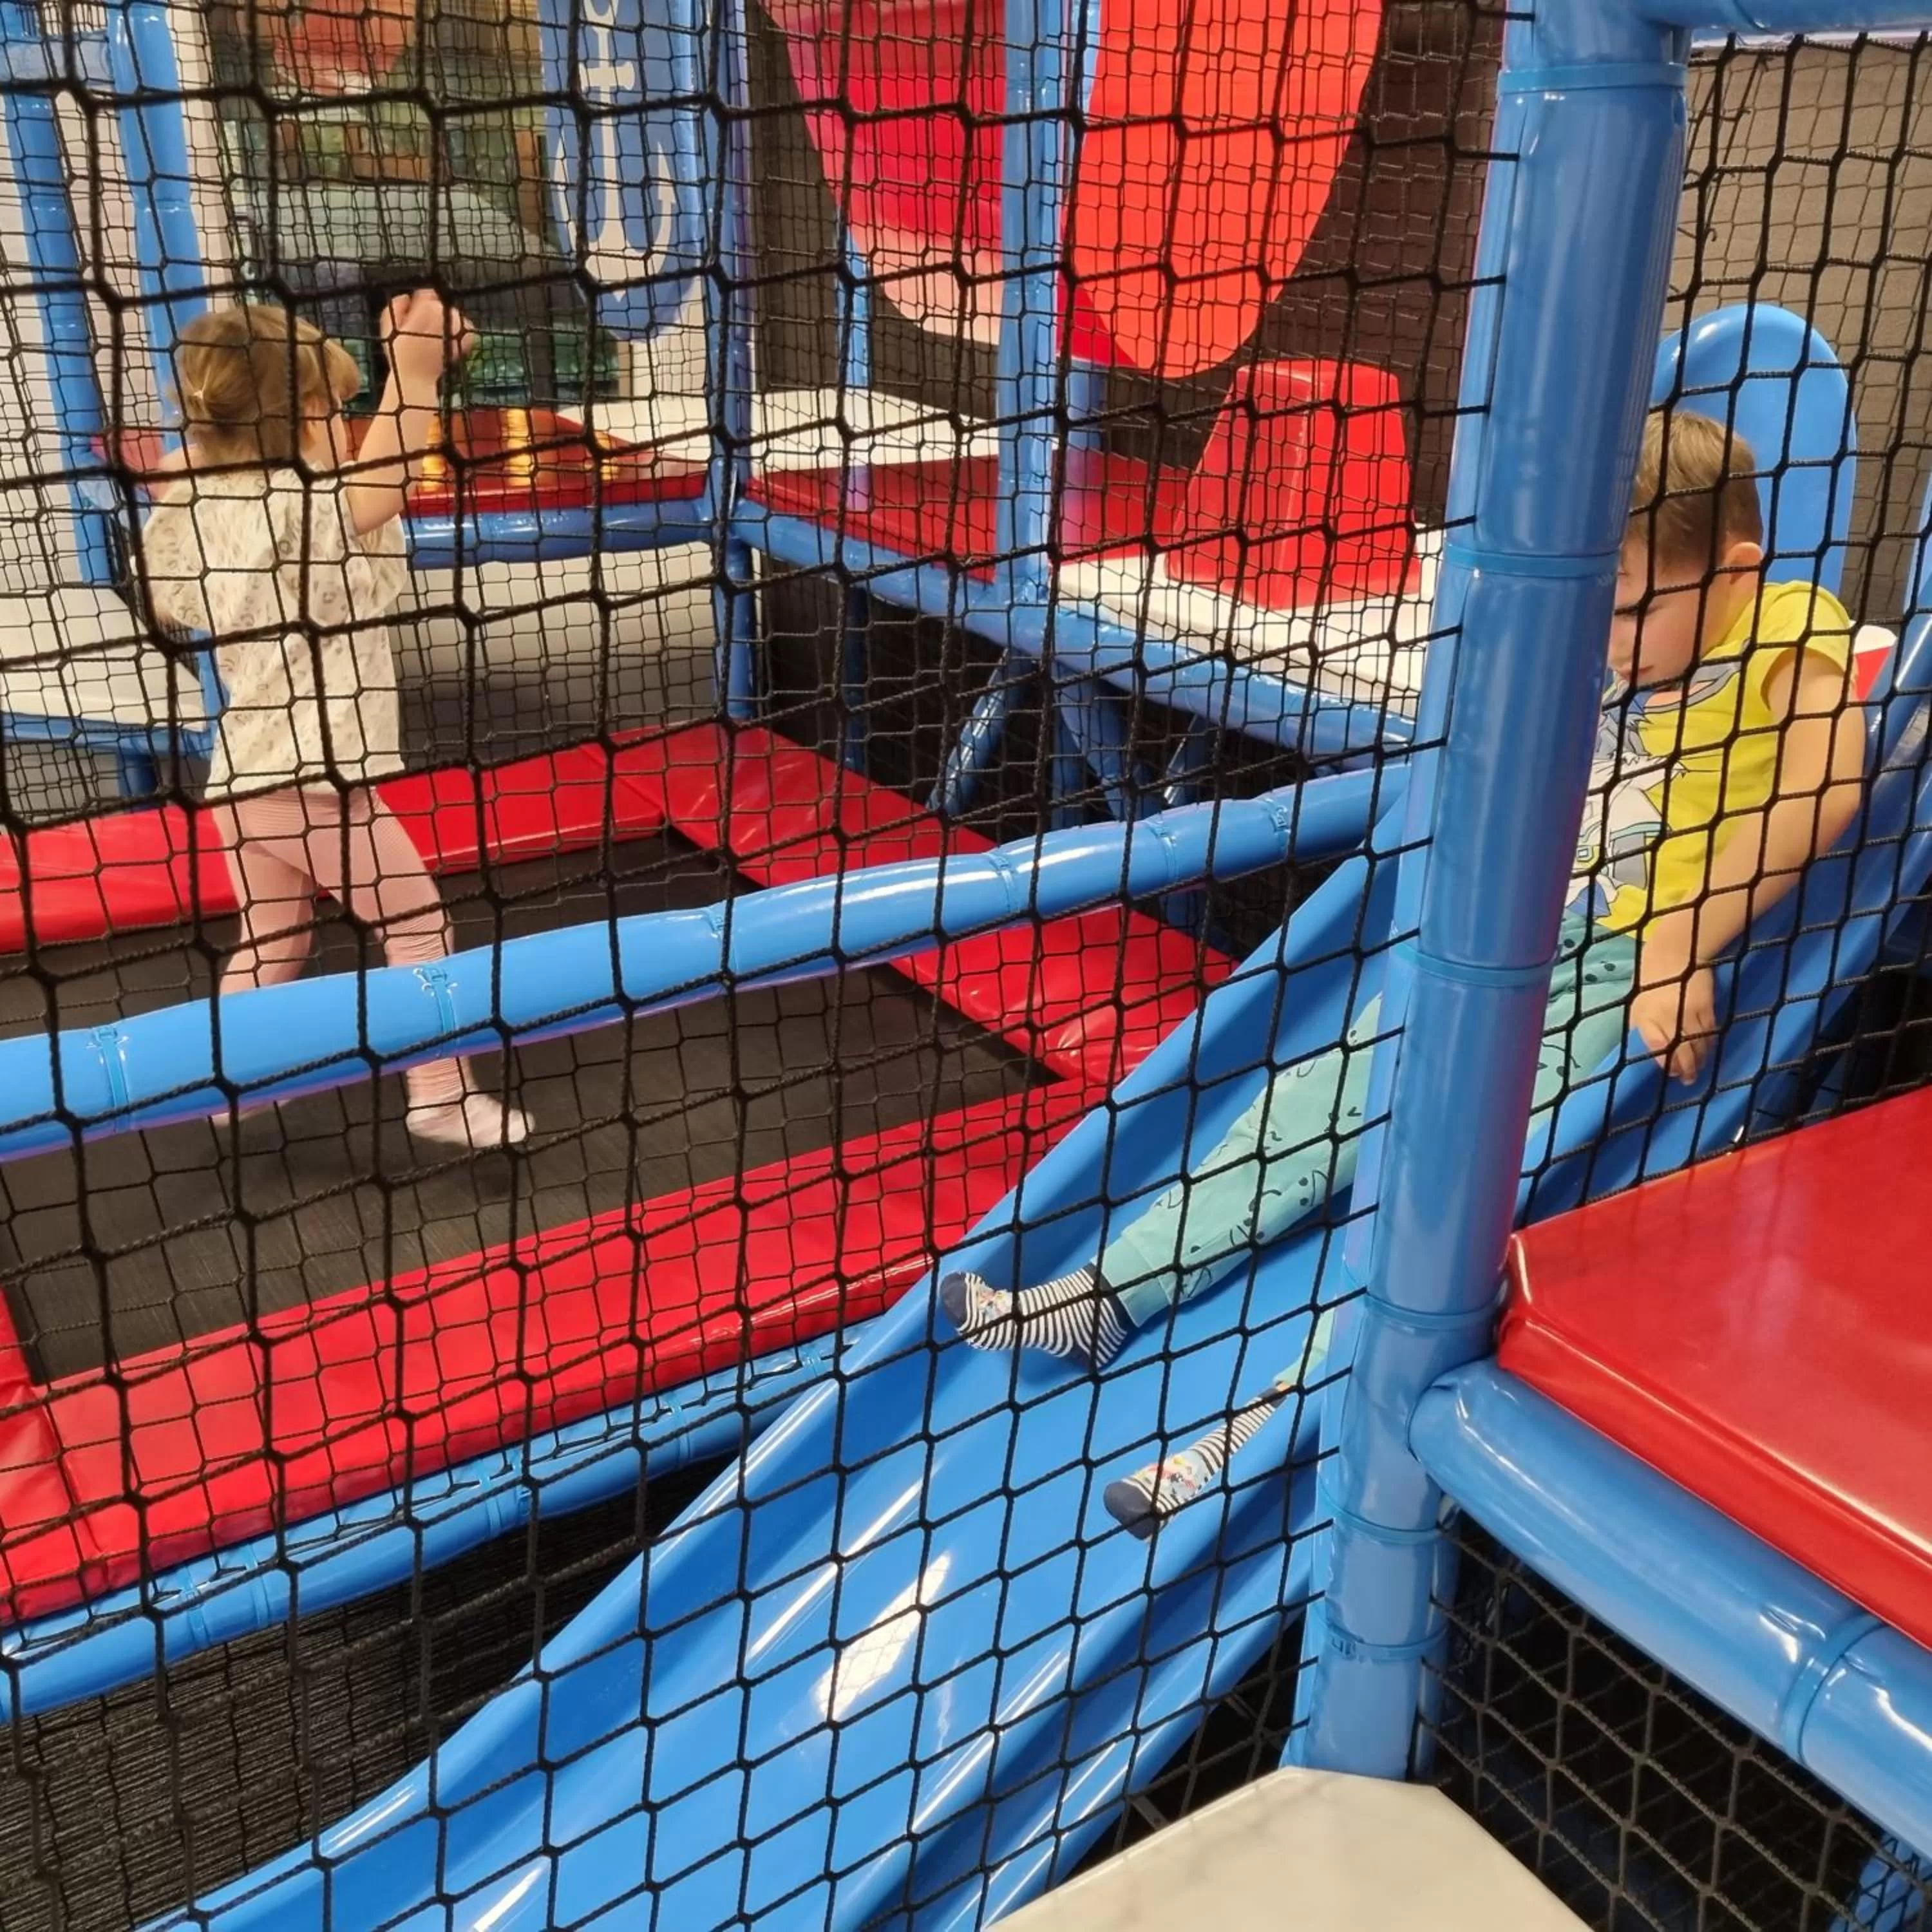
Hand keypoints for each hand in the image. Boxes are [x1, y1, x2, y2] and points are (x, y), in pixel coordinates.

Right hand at [380, 289, 474, 392]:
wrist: (416, 378)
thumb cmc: (401, 355)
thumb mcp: (389, 325)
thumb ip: (397, 306)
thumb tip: (407, 297)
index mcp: (425, 306)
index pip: (427, 294)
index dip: (421, 304)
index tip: (417, 316)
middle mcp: (443, 314)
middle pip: (442, 305)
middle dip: (435, 314)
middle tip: (426, 330)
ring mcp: (455, 327)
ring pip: (456, 316)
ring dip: (449, 323)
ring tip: (439, 336)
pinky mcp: (464, 341)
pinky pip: (468, 331)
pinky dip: (462, 334)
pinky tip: (452, 340)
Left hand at [1630, 963, 1716, 1084]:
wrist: (1676, 952)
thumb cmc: (1650, 979)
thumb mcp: (1637, 1002)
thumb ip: (1641, 1025)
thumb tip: (1647, 1047)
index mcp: (1647, 1017)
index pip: (1658, 1047)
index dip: (1665, 1063)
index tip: (1670, 1072)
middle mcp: (1668, 1017)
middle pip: (1681, 1050)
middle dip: (1686, 1068)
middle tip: (1688, 1080)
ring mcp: (1690, 1013)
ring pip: (1698, 1044)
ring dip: (1699, 1059)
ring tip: (1698, 1070)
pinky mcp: (1707, 1007)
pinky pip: (1710, 1032)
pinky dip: (1709, 1044)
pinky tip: (1707, 1050)